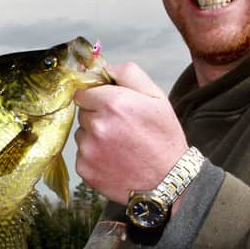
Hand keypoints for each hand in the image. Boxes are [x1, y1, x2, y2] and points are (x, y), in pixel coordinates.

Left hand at [73, 62, 188, 203]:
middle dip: (97, 116)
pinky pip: (81, 154)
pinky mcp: (85, 169)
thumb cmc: (163, 138)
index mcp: (113, 103)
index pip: (83, 91)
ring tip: (120, 146)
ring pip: (81, 133)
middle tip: (121, 128)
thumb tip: (102, 67)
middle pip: (82, 112)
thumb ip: (128, 73)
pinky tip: (114, 160)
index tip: (110, 106)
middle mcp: (97, 125)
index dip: (97, 97)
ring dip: (95, 137)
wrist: (167, 181)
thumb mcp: (156, 97)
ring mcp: (89, 149)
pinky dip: (94, 156)